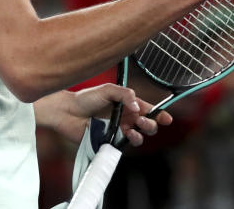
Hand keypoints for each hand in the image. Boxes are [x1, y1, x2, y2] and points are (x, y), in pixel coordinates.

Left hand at [33, 84, 172, 146]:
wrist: (67, 112)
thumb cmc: (85, 98)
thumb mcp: (107, 89)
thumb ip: (124, 94)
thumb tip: (136, 104)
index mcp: (127, 105)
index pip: (148, 110)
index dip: (159, 114)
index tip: (167, 119)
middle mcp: (125, 118)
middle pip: (148, 125)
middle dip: (151, 123)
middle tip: (142, 120)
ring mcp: (119, 131)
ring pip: (139, 137)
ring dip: (142, 133)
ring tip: (134, 127)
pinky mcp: (110, 141)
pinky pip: (125, 145)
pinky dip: (130, 141)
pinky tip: (127, 134)